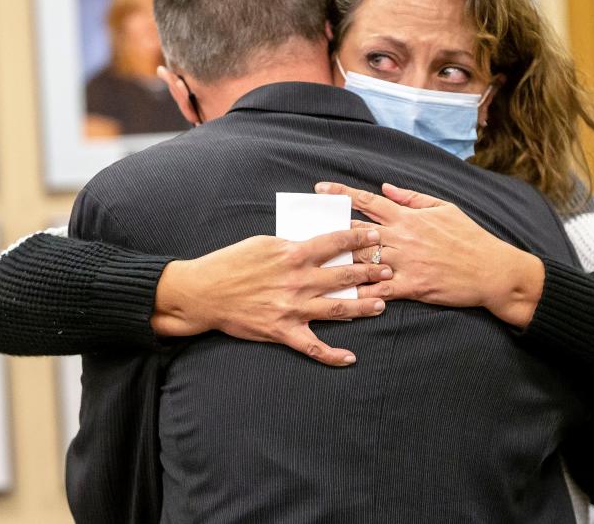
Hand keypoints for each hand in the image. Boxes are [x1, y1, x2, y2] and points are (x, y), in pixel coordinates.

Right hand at [152, 228, 391, 366]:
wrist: (204, 292)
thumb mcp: (263, 243)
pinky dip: (332, 354)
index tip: (375, 236)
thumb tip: (317, 245)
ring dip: (363, 306)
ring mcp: (292, 308)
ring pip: (338, 309)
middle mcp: (297, 281)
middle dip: (370, 271)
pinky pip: (312, 346)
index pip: (335, 243)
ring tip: (382, 303)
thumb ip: (293, 244)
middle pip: (344, 275)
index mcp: (293, 254)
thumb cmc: (231, 263)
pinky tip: (350, 358)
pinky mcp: (282, 331)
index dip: (358, 239)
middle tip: (389, 270)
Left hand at [315, 182, 544, 327]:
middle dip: (330, 231)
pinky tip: (342, 295)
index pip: (368, 201)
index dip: (341, 194)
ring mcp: (405, 263)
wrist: (492, 270)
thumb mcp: (444, 207)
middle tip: (307, 233)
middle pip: (356, 232)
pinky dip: (361, 293)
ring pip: (363, 261)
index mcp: (408, 217)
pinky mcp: (412, 286)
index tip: (320, 189)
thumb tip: (386, 187)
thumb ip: (412, 197)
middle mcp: (402, 238)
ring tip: (314, 265)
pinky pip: (380, 290)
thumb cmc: (469, 237)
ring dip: (339, 262)